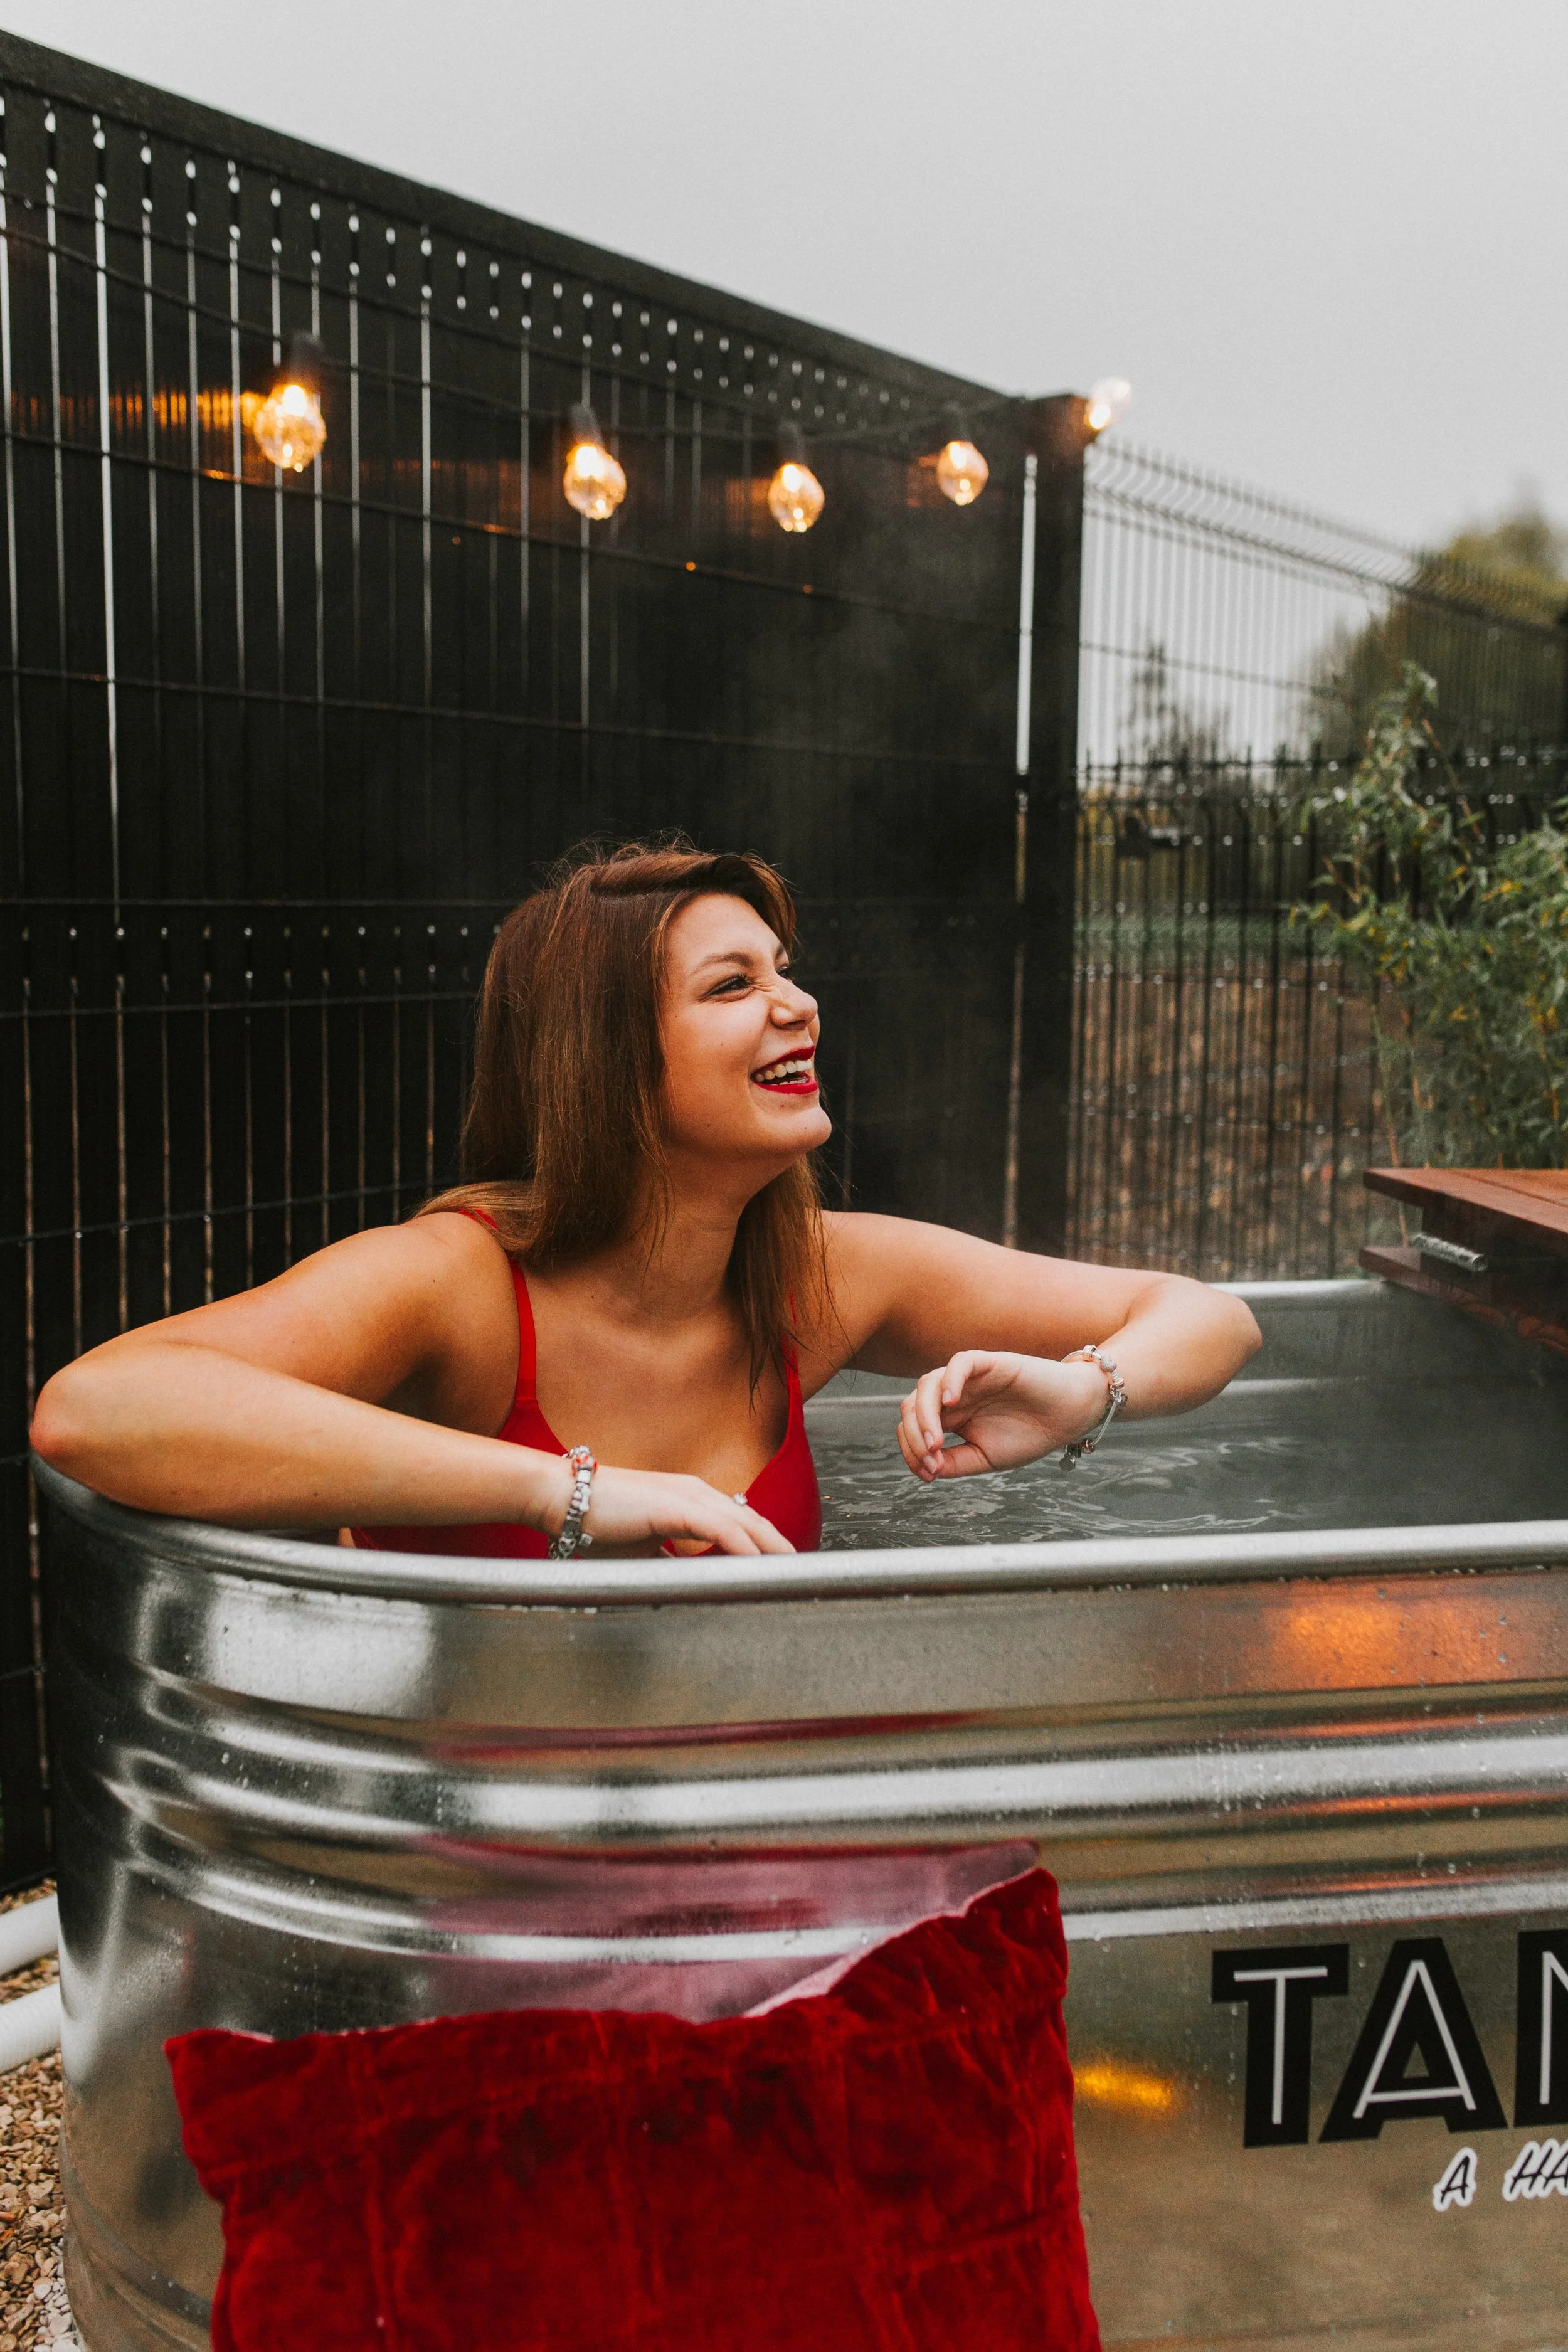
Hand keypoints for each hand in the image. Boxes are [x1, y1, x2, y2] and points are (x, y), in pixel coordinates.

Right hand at [543, 1459, 794, 1554]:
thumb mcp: (646, 1549)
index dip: (767, 1545)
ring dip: (772, 1551)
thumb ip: (672, 1562)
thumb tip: (688, 1585)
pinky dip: (744, 1548)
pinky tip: (758, 1567)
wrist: (565, 1499)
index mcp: (693, 1500)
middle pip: (755, 1522)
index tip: (784, 1569)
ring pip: (746, 1524)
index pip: (743, 1523)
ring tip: (792, 1575)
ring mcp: (689, 1496)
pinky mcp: (676, 1506)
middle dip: (781, 1549)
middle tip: (804, 1575)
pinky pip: (722, 1529)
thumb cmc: (599, 1523)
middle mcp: (698, 1493)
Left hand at [897, 1351, 1110, 1481]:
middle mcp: (954, 1395)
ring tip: (936, 1441)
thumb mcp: (985, 1458)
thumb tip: (925, 1470)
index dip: (911, 1451)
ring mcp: (969, 1378)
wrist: (1069, 1417)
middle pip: (911, 1405)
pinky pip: (960, 1363)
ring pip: (928, 1384)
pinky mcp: (991, 1363)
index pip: (912, 1427)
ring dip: (924, 1415)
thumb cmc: (1030, 1435)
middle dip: (912, 1435)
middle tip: (932, 1458)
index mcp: (950, 1417)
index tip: (929, 1474)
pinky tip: (951, 1403)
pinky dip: (950, 1380)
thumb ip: (955, 1463)